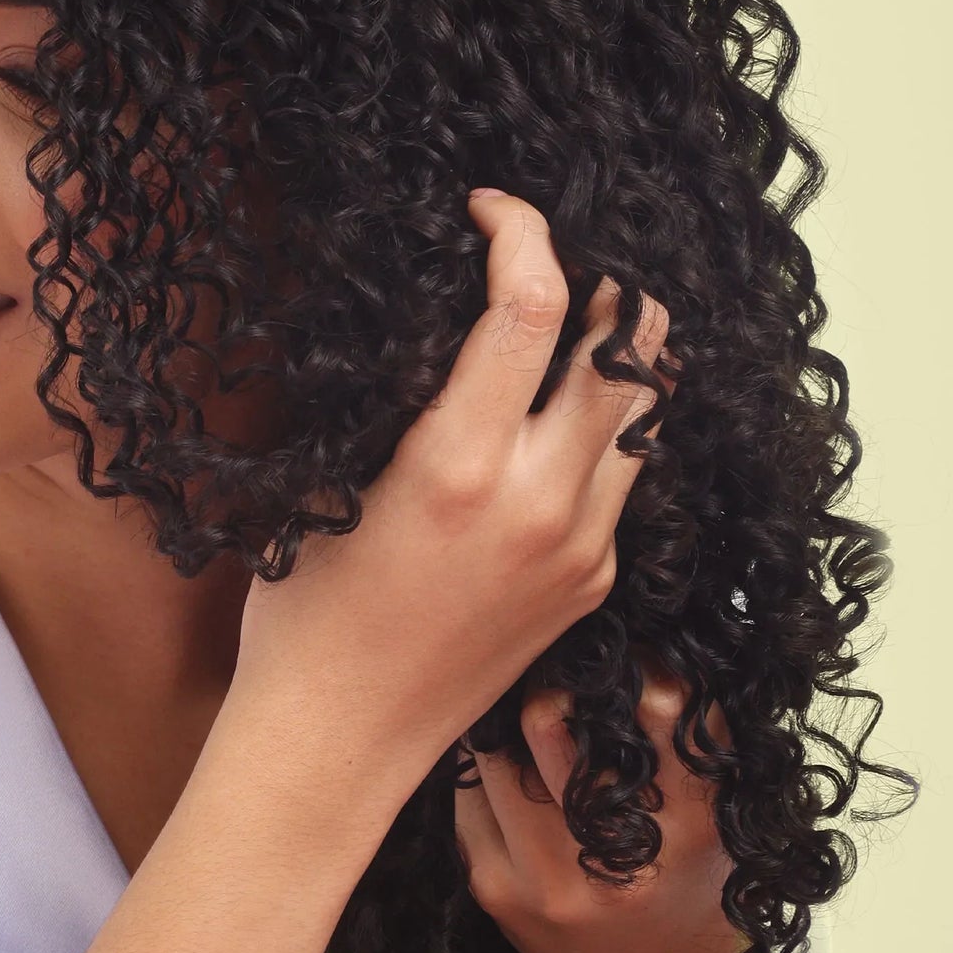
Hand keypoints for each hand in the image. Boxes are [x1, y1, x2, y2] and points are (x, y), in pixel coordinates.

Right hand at [229, 187, 669, 806]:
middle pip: (634, 346)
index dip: (522, 229)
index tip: (492, 209)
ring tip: (572, 333)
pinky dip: (603, 434)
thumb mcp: (331, 486)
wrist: (339, 744)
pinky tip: (551, 429)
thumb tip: (441, 326)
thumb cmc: (305, 619)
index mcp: (461, 465)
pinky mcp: (592, 584)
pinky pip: (623, 481)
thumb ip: (402, 403)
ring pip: (647, 413)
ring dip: (619, 358)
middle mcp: (540, 501)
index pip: (532, 304)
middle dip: (607, 282)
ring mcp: (580, 546)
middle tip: (562, 263)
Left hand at [457, 669, 748, 952]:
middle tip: (556, 670)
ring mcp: (540, 875)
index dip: (634, 668)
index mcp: (686, 832)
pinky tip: (506, 764)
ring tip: (525, 709)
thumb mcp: (717, 823)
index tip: (627, 658)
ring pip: (494, 751)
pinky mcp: (492, 885)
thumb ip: (691, 746)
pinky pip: (468, 792)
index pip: (657, 712)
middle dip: (551, 684)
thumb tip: (644, 647)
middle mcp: (609, 858)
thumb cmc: (686, 894)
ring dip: (506, 719)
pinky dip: (484, 767)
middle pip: (549, 722)